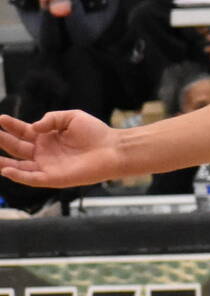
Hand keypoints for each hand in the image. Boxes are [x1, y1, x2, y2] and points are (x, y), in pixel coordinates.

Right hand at [0, 109, 124, 186]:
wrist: (113, 149)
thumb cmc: (96, 133)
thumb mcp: (71, 117)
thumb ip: (51, 119)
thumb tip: (33, 127)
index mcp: (46, 137)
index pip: (22, 131)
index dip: (10, 126)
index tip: (0, 119)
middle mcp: (44, 152)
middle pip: (16, 147)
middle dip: (2, 140)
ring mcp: (47, 165)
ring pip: (19, 166)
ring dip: (3, 162)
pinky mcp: (54, 178)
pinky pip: (32, 178)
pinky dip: (18, 176)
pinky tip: (6, 169)